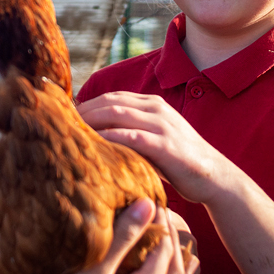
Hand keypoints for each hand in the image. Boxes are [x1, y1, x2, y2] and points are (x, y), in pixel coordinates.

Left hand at [78, 92, 238, 204]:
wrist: (214, 176)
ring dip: (90, 122)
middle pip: (110, 102)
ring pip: (118, 115)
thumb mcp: (153, 140)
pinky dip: (110, 139)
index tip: (64, 117)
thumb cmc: (178, 162)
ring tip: (69, 134)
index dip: (86, 104)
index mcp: (152, 104)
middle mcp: (156, 109)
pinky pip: (132, 137)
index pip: (111, 97)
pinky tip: (93, 147)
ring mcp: (162, 125)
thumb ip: (131, 133)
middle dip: (82, 111)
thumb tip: (95, 139)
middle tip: (59, 125)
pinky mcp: (166, 145)